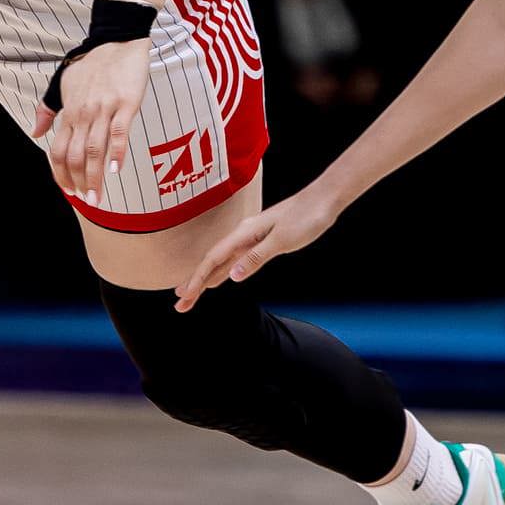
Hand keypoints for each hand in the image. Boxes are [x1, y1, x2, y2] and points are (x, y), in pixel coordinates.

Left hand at [28, 37, 148, 198]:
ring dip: (93, 176)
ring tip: (97, 196)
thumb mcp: (62, 84)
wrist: (117, 40)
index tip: (68, 190)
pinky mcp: (125, 104)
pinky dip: (116, 153)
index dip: (60, 174)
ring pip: (94, 149)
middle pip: (74, 155)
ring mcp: (104, 109)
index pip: (58, 150)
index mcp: (69, 112)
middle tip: (86, 199)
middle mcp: (83, 114)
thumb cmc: (92, 63)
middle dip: (78, 182)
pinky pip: (119, 132)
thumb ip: (48, 110)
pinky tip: (115, 170)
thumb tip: (35, 132)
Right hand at [174, 184, 344, 311]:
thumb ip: (256, 256)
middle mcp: (244, 234)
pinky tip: (218, 279)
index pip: (213, 259)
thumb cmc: (306, 216)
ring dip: (206, 279)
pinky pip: (235, 259)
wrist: (325, 199)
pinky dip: (223, 271)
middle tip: (179, 305)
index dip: (197, 279)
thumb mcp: (282, 240)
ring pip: (222, 261)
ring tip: (190, 295)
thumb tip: (232, 275)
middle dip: (195, 283)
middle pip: (213, 261)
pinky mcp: (262, 240)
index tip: (183, 297)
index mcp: (245, 233)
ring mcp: (252, 237)